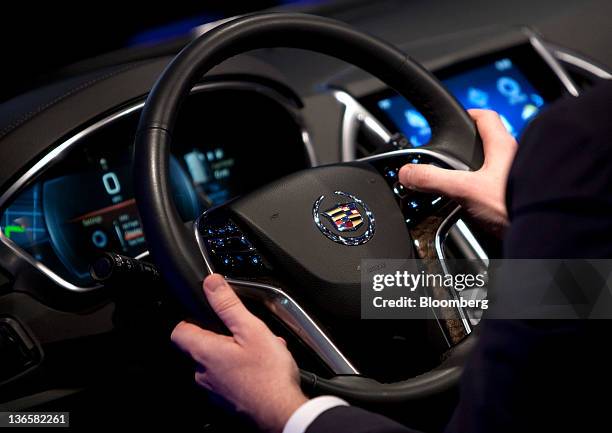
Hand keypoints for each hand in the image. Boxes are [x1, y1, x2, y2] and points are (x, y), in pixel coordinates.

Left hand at [171, 274, 307, 432]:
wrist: (283, 413)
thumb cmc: (268, 375)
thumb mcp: (251, 329)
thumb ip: (228, 305)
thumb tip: (211, 283)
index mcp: (204, 352)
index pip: (179, 331)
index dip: (190, 318)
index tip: (207, 313)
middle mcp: (203, 373)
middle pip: (201, 346)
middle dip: (223, 335)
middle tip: (246, 333)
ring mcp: (214, 390)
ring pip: (219, 361)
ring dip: (237, 352)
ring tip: (262, 350)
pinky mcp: (227, 400)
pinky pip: (229, 377)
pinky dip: (243, 368)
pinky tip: (263, 367)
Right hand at [399, 109, 517, 235]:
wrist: (544, 234)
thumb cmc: (516, 207)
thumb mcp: (465, 190)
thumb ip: (433, 179)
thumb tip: (409, 173)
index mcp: (503, 147)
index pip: (486, 118)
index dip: (468, 115)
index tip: (457, 119)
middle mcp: (515, 158)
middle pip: (488, 145)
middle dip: (468, 151)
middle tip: (450, 159)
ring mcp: (521, 179)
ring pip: (493, 169)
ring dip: (475, 176)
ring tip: (458, 186)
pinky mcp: (520, 198)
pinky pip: (498, 191)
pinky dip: (484, 195)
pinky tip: (475, 207)